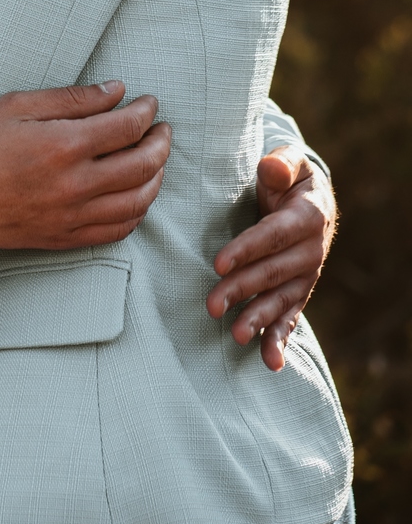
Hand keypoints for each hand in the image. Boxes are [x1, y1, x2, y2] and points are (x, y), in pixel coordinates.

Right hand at [0, 80, 170, 255]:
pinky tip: (135, 195)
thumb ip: (72, 99)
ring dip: (156, 178)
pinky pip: (118, 230)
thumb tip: (117, 91)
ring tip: (154, 160)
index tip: (149, 103)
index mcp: (64, 146)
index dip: (146, 112)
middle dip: (160, 143)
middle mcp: (75, 185)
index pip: (128, 128)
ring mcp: (72, 217)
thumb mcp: (17, 106)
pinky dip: (137, 211)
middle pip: (144, 165)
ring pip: (139, 201)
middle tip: (161, 130)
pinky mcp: (66, 238)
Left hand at [205, 146, 336, 371]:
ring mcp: (307, 275)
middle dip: (241, 289)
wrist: (312, 199)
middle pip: (272, 272)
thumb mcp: (289, 161)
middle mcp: (312, 250)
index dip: (246, 249)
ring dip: (259, 319)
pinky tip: (270, 362)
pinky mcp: (299, 291)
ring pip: (281, 299)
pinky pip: (291, 317)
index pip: (273, 235)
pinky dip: (281, 340)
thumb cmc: (289, 177)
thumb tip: (270, 167)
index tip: (218, 263)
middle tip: (211, 305)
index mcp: (307, 216)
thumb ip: (281, 163)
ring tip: (237, 335)